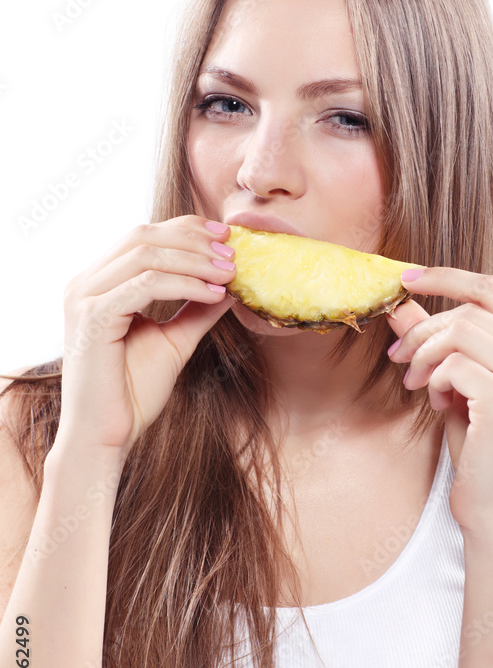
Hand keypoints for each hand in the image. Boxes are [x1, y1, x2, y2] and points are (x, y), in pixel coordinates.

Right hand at [57, 215, 235, 454]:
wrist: (106, 437)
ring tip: (229, 274)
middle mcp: (84, 283)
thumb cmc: (132, 393)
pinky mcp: (92, 318)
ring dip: (195, 260)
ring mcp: (84, 298)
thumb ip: (196, 309)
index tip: (226, 238)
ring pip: (146, 254)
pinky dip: (185, 285)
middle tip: (233, 254)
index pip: (142, 235)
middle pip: (143, 236)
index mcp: (98, 283)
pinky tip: (213, 295)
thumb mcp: (174, 341)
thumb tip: (229, 283)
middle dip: (194, 241)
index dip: (186, 230)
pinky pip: (145, 285)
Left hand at [386, 268, 492, 541]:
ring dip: (424, 355)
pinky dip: (433, 380)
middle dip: (423, 329)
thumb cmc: (482, 445)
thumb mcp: (460, 381)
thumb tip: (402, 301)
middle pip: (470, 310)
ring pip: (459, 331)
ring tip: (417, 384)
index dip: (445, 277)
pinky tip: (436, 404)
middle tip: (398, 356)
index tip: (405, 278)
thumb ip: (440, 340)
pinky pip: (452, 364)